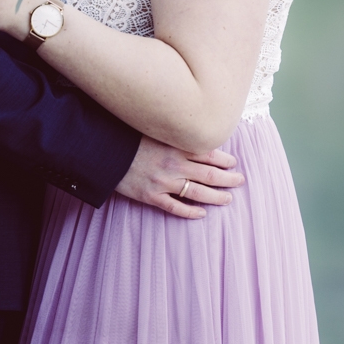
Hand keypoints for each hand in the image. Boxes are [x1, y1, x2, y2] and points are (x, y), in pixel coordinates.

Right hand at [116, 136, 243, 218]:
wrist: (102, 152)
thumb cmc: (129, 137)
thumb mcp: (154, 129)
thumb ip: (174, 133)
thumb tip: (194, 132)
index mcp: (175, 145)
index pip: (209, 153)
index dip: (225, 159)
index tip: (234, 162)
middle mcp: (173, 164)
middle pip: (209, 174)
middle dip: (228, 179)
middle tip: (240, 181)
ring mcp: (163, 182)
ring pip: (197, 193)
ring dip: (216, 197)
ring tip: (228, 199)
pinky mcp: (151, 196)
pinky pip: (175, 207)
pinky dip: (190, 212)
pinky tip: (202, 214)